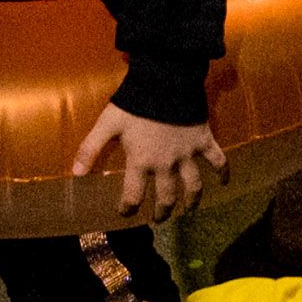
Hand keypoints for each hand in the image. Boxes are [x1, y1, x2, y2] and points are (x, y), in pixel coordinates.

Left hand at [76, 106, 226, 224]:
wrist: (165, 82)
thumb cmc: (135, 103)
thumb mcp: (107, 124)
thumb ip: (90, 148)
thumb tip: (75, 174)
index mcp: (141, 161)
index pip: (133, 195)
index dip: (128, 208)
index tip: (125, 213)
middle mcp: (166, 164)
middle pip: (166, 197)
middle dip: (162, 212)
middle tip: (159, 219)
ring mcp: (187, 154)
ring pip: (193, 186)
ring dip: (191, 201)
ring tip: (189, 211)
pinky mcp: (203, 141)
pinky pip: (217, 160)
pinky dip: (223, 171)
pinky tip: (225, 182)